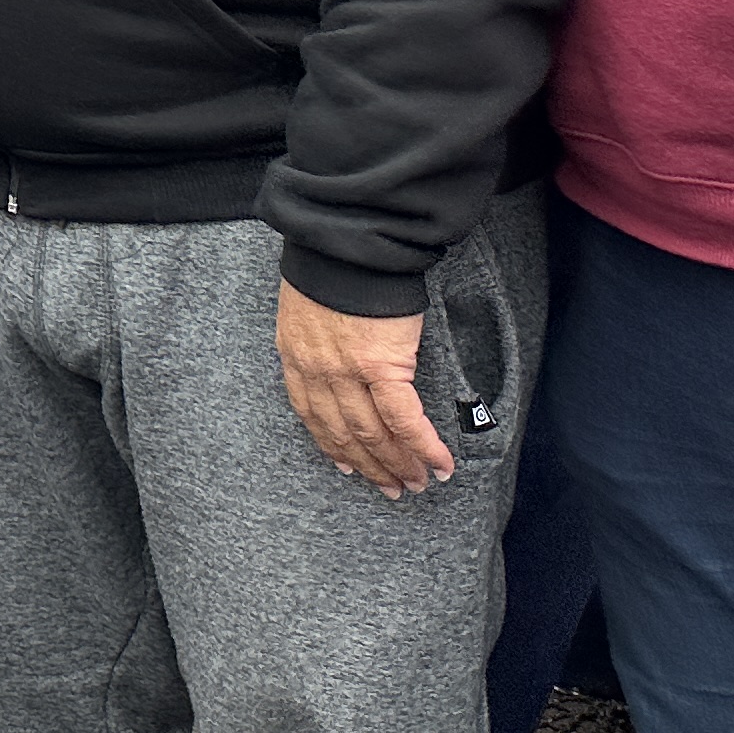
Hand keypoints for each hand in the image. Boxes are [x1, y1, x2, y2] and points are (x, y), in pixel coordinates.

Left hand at [276, 283, 453, 498]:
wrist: (345, 243)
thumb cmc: (331, 266)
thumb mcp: (306, 306)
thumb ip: (318, 338)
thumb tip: (339, 356)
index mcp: (294, 355)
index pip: (310, 413)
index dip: (330, 444)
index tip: (345, 465)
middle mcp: (315, 370)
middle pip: (342, 432)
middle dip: (369, 466)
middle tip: (392, 488)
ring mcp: (346, 372)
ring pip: (372, 434)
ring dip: (397, 465)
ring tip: (417, 484)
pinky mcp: (381, 366)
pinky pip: (404, 419)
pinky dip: (423, 446)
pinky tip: (439, 464)